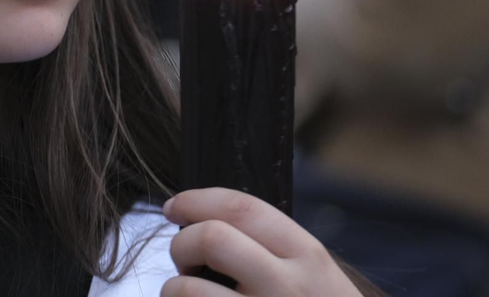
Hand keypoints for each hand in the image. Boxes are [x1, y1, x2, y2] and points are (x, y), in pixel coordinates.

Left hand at [160, 189, 364, 296]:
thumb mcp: (314, 275)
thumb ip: (272, 247)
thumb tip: (205, 220)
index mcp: (307, 256)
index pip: (243, 208)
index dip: (197, 200)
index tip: (175, 206)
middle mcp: (288, 287)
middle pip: (211, 238)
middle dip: (182, 244)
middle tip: (185, 262)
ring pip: (188, 288)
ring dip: (174, 290)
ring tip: (186, 296)